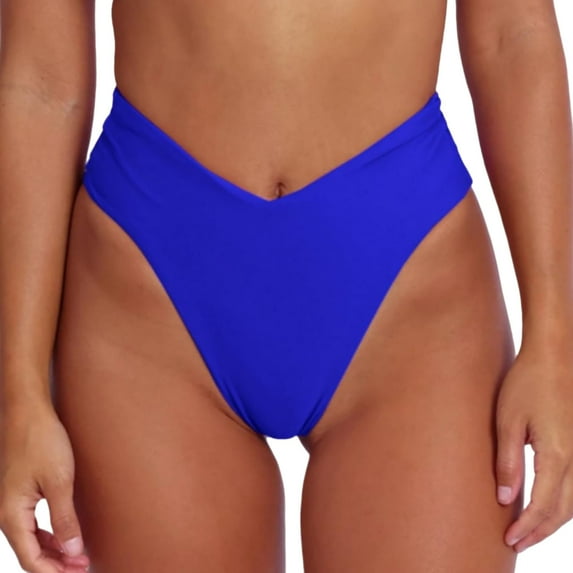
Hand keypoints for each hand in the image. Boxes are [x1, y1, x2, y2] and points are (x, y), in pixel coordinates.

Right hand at [0, 398, 89, 571]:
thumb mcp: (59, 481)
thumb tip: (72, 552)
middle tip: (83, 566)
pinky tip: (65, 535)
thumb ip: (65, 519)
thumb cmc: (41, 441)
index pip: (30, 558)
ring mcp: (12, 503)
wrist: (28, 412)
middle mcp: (7, 513)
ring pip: (31, 539)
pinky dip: (49, 534)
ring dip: (54, 550)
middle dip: (56, 564)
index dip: (54, 572)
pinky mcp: (21, 492)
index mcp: (11, 515)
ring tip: (78, 556)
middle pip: (30, 551)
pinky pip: (32, 523)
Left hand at [495, 338, 572, 552]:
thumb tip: (505, 499)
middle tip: (515, 543)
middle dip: (539, 531)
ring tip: (528, 531)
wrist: (553, 358)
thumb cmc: (527, 384)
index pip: (543, 506)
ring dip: (552, 521)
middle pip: (562, 511)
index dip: (527, 527)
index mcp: (557, 455)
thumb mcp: (507, 420)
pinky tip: (547, 506)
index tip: (509, 540)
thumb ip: (507, 461)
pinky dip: (562, 505)